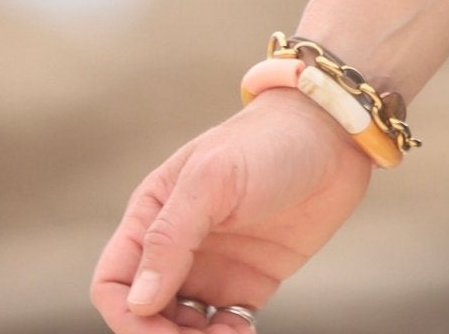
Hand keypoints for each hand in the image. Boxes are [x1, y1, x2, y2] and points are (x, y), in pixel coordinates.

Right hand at [89, 89, 374, 330]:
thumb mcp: (212, 178)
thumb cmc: (267, 141)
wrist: (334, 134)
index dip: (126, 312)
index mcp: (154, 214)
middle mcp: (178, 245)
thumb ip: (171, 236)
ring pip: (181, 327)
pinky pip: (223, 327)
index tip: (155, 326)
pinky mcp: (249, 281)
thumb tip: (140, 300)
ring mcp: (213, 265)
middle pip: (146, 312)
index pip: (114, 280)